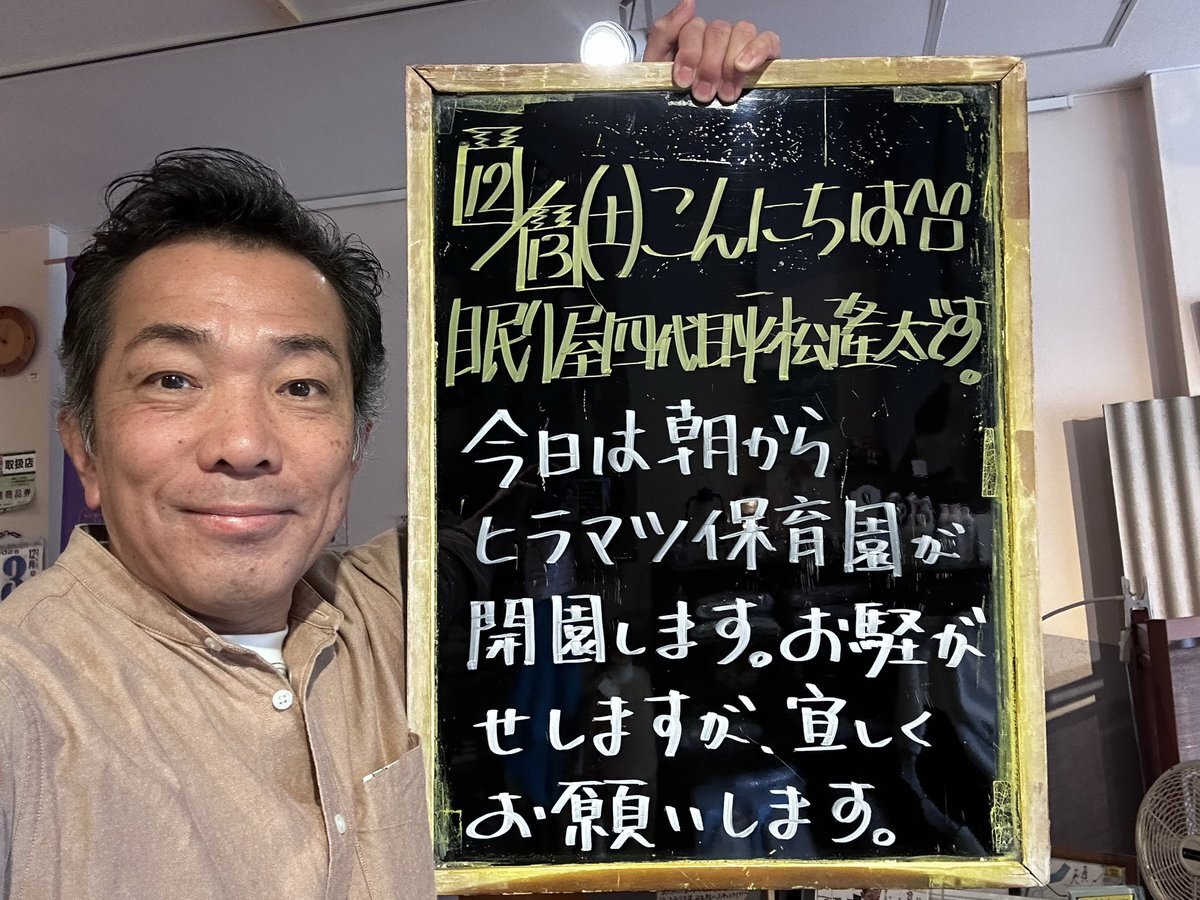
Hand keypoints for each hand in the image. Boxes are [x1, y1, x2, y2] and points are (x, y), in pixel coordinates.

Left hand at [643, 0, 780, 104]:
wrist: (682, 120)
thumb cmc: (675, 95)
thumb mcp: (657, 66)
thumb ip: (665, 32)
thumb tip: (688, 3)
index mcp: (693, 37)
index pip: (694, 28)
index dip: (689, 53)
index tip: (684, 80)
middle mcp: (718, 37)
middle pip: (718, 32)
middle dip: (709, 66)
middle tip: (703, 94)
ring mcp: (741, 44)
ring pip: (742, 32)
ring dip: (731, 64)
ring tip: (725, 94)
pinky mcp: (765, 54)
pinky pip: (768, 40)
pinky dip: (758, 50)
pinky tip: (745, 67)